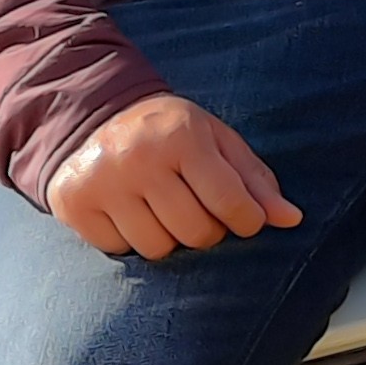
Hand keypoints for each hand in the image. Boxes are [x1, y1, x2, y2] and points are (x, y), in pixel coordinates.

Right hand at [44, 93, 304, 260]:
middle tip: (195, 208)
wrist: (95, 114)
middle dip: (207, 231)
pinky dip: (130, 238)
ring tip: (161, 208)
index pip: (231, 204)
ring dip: (168, 237)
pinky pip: (120, 250)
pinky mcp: (74, 203)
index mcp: (182, 136)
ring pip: (158, 248)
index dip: (246, 221)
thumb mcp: (217, 141)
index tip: (242, 218)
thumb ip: (254, 180)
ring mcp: (102, 182)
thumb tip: (291, 219)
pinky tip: (129, 211)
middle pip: (196, 234)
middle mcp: (138, 157)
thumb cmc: (170, 132)